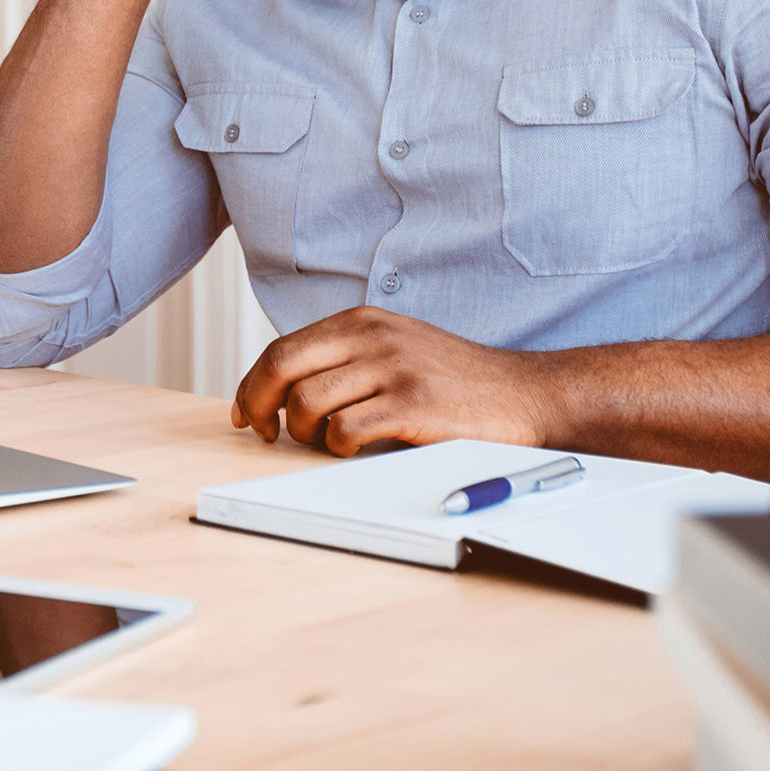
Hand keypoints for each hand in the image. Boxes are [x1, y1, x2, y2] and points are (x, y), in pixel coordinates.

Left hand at [230, 307, 557, 455]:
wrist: (523, 394)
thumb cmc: (454, 381)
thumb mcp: (396, 348)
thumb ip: (346, 358)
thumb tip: (282, 392)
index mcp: (362, 321)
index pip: (282, 349)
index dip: (253, 385)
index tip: (246, 413)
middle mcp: (373, 337)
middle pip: (281, 367)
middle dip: (259, 405)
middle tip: (266, 434)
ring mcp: (392, 369)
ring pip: (307, 403)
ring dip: (305, 433)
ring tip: (328, 441)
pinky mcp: (412, 405)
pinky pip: (345, 431)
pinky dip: (338, 448)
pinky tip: (356, 449)